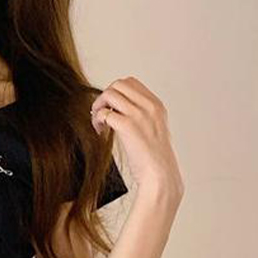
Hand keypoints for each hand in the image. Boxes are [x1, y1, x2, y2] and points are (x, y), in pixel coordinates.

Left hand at [90, 77, 184, 197]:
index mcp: (156, 105)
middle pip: (118, 84)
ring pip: (109, 94)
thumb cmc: (154, 158)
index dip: (116, 92)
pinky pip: (104, 113)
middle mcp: (149, 106)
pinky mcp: (128, 126)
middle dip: (105, 96)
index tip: (111, 107)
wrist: (160, 175)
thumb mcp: (153, 128)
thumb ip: (140, 114)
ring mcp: (139, 115)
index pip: (131, 82)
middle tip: (102, 112)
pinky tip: (100, 131)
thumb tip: (116, 108)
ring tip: (99, 122)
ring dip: (98, 106)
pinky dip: (97, 121)